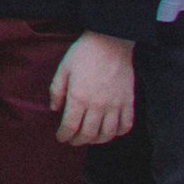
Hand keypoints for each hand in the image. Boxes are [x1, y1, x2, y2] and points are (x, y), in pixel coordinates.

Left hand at [50, 31, 134, 146]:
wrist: (110, 42)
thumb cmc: (83, 53)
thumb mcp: (63, 69)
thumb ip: (57, 90)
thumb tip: (55, 109)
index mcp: (79, 97)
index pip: (70, 126)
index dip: (64, 135)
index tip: (61, 138)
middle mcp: (98, 106)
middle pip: (88, 133)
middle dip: (78, 140)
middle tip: (73, 141)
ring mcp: (115, 105)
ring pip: (107, 134)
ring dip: (97, 140)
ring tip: (90, 139)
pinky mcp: (129, 102)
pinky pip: (126, 125)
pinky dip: (118, 133)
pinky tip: (111, 132)